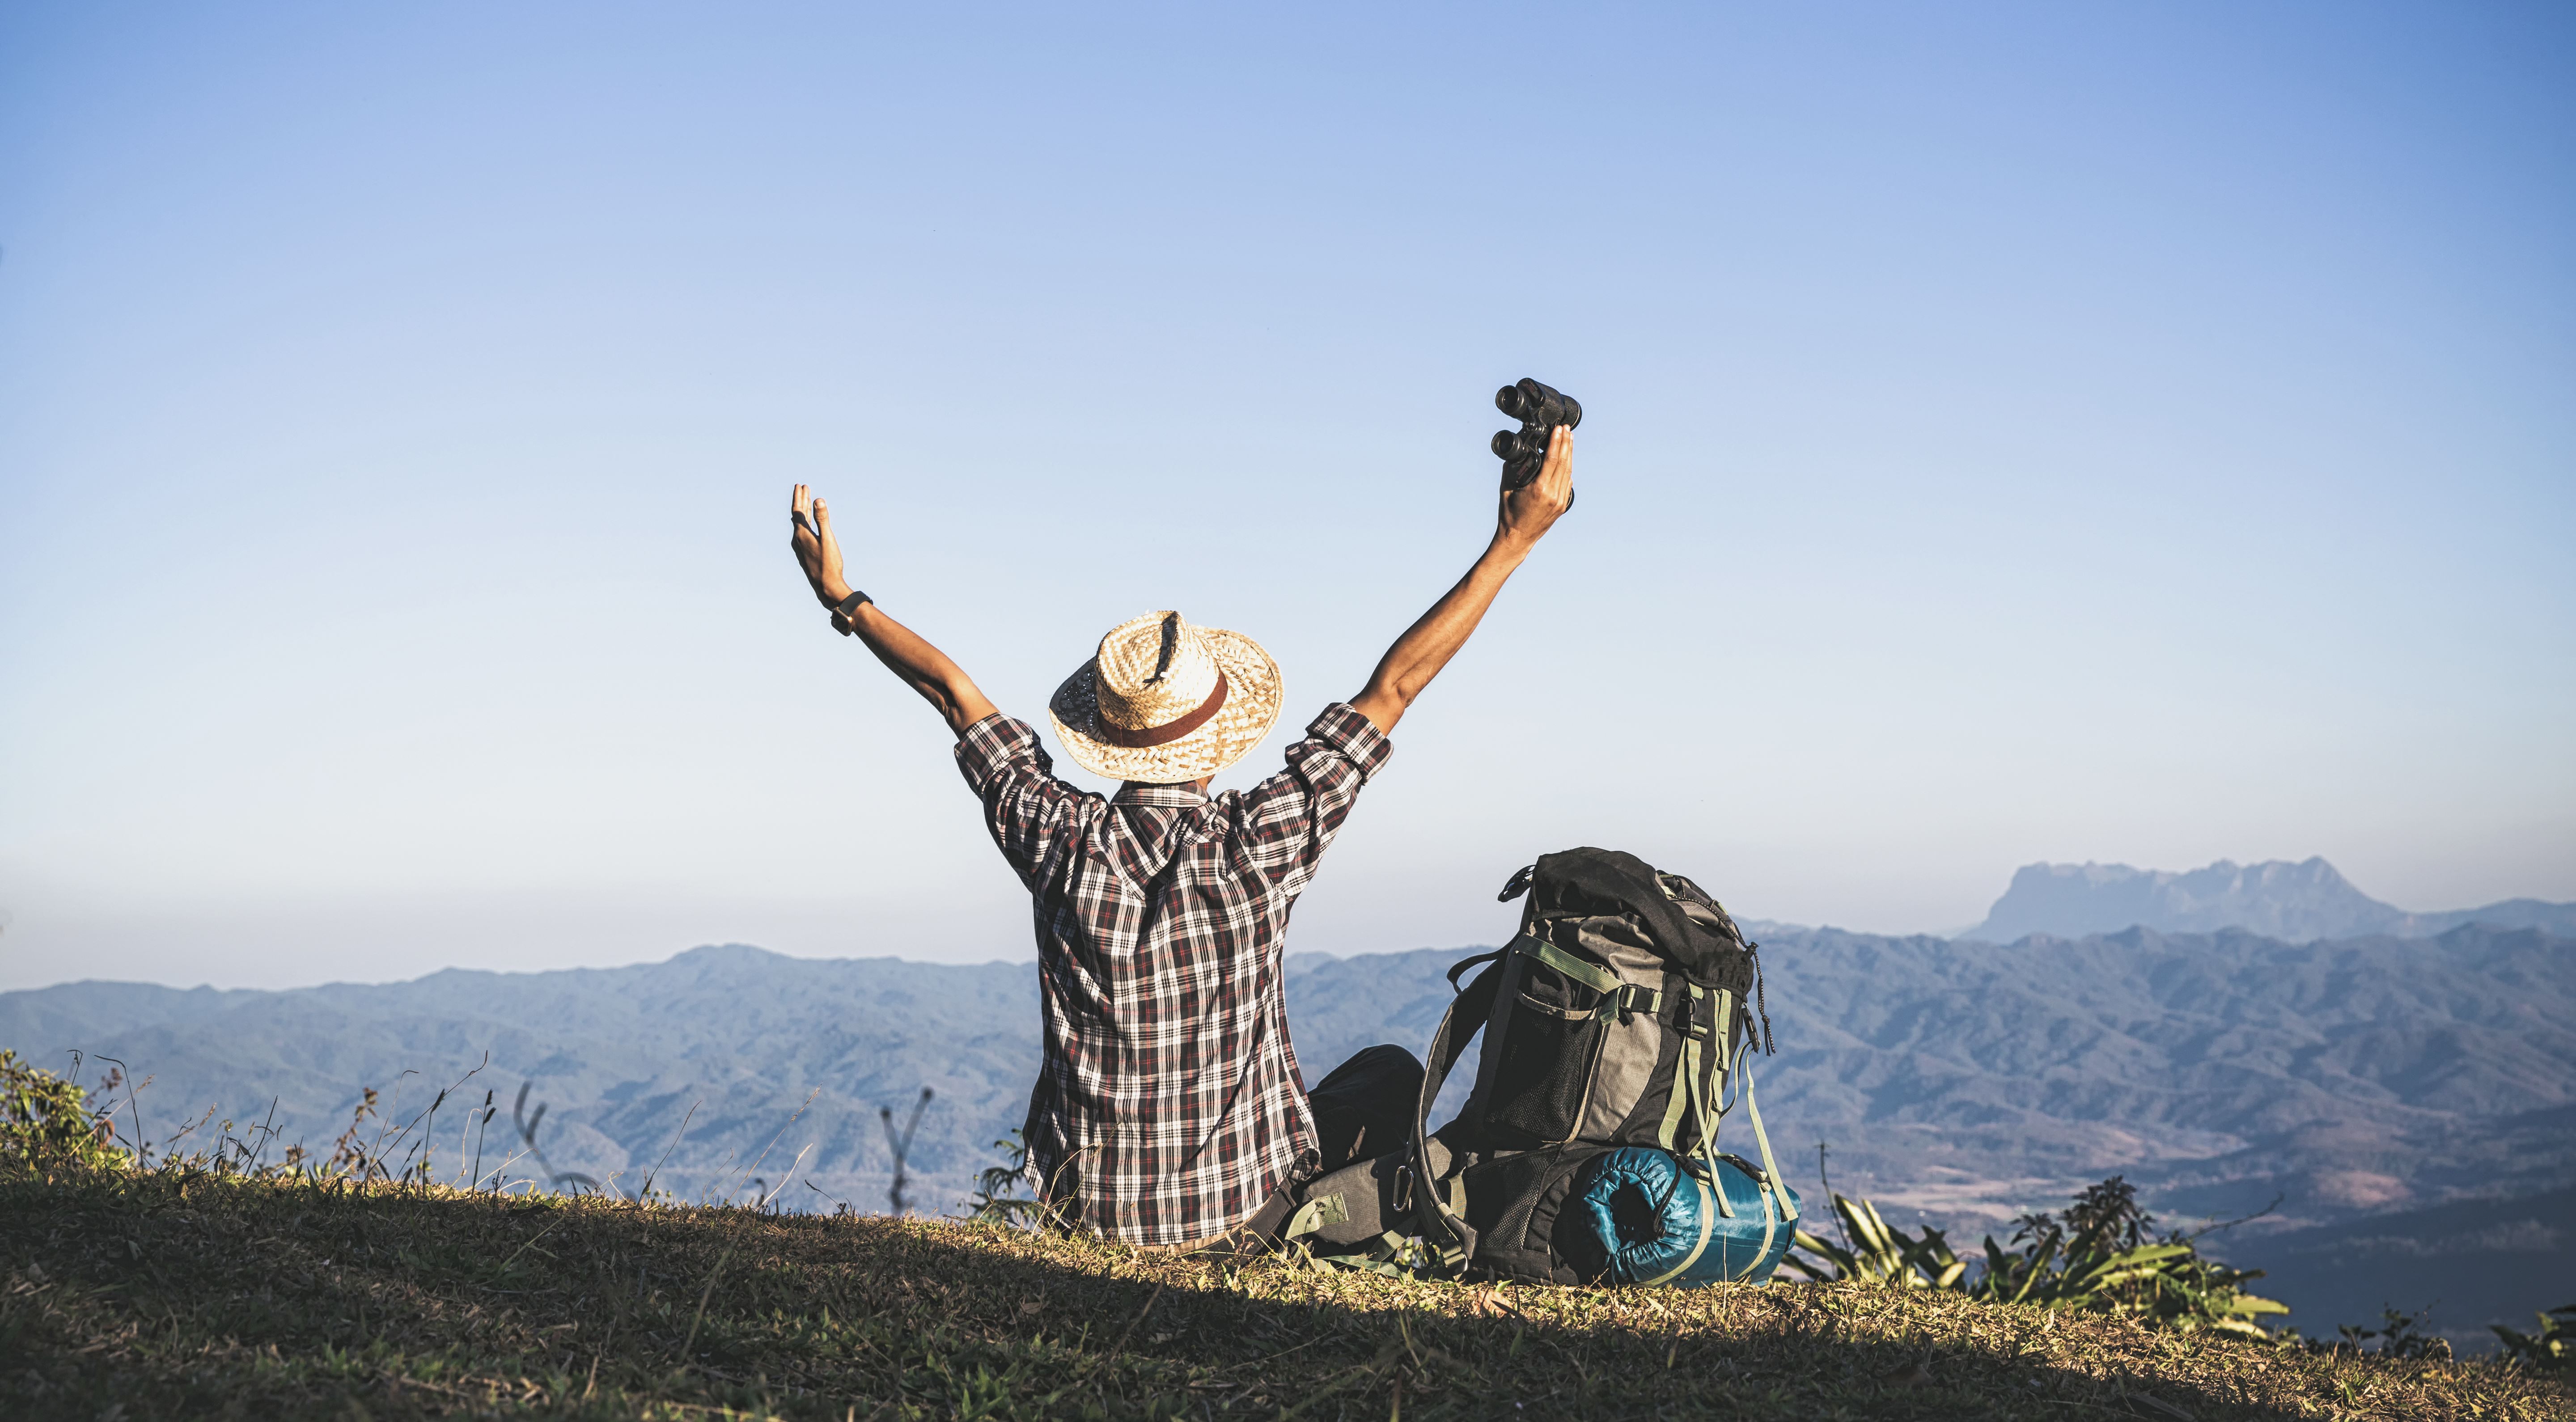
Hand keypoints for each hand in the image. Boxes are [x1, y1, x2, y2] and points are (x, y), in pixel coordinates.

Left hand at [789, 484, 854, 610]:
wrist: (826, 588)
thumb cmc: (828, 564)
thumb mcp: (828, 539)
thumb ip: (822, 519)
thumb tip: (818, 500)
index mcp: (801, 535)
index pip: (798, 511)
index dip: (800, 497)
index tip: (801, 485)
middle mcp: (798, 540)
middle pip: (798, 516)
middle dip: (801, 501)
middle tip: (803, 488)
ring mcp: (801, 547)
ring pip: (800, 524)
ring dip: (804, 512)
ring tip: (807, 502)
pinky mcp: (805, 553)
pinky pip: (803, 532)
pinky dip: (805, 523)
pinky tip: (808, 525)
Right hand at [1496, 424, 1573, 550]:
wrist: (1517, 538)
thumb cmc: (1509, 514)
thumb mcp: (1507, 487)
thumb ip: (1514, 468)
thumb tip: (1520, 450)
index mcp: (1539, 489)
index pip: (1552, 459)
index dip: (1557, 441)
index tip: (1559, 429)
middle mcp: (1553, 495)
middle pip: (1564, 463)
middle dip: (1566, 443)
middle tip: (1567, 428)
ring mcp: (1561, 501)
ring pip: (1569, 472)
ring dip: (1569, 454)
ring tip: (1569, 438)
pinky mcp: (1563, 505)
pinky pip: (1568, 482)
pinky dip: (1568, 468)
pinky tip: (1567, 459)